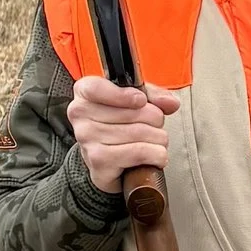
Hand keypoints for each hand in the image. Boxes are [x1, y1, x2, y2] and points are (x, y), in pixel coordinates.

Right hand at [68, 75, 183, 189]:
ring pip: (140, 132)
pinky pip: (139, 152)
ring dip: (158, 138)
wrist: (107, 162)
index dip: (123, 95)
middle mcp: (80, 115)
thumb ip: (153, 96)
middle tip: (153, 126)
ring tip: (154, 142)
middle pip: (133, 111)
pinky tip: (154, 156)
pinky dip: (156, 155)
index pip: (97, 88)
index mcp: (85, 93)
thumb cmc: (118, 126)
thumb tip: (170, 102)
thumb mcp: (135, 102)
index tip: (141, 100)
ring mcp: (87, 139)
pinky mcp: (99, 161)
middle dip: (155, 119)